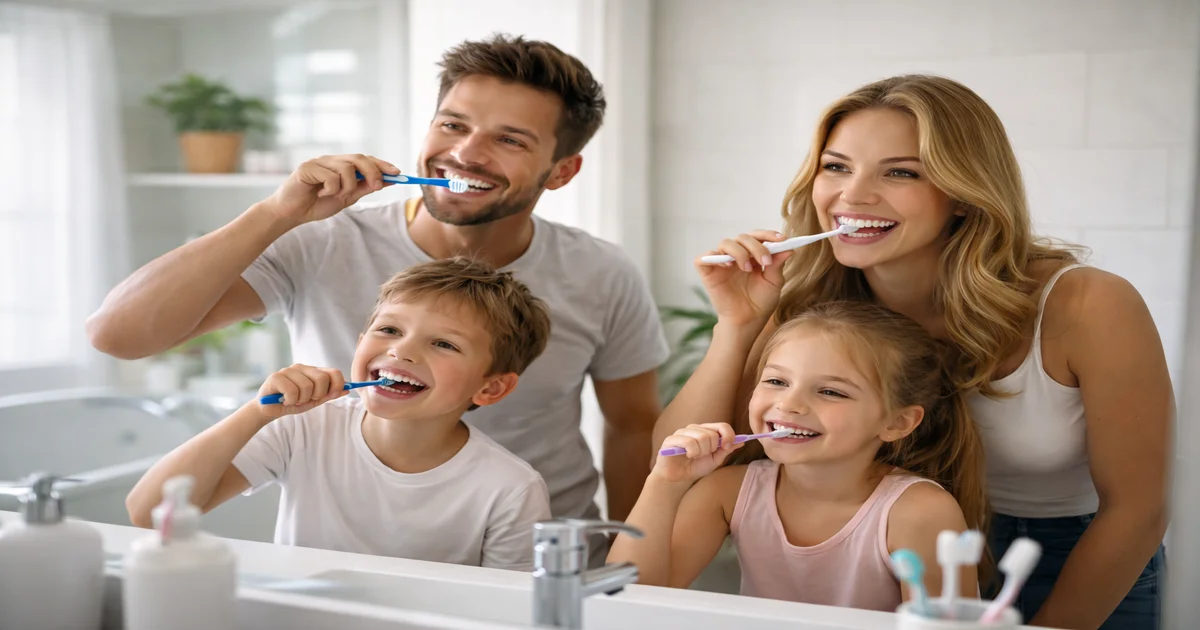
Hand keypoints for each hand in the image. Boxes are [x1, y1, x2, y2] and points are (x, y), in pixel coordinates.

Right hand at [255, 364, 347, 420]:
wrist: (269, 409)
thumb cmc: (292, 403)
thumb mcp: (313, 401)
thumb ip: (328, 395)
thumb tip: (347, 390)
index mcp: (313, 371)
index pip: (334, 372)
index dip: (337, 385)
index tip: (331, 396)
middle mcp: (302, 367)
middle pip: (322, 379)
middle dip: (317, 395)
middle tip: (306, 399)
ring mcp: (288, 370)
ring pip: (307, 387)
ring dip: (301, 400)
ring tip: (293, 400)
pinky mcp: (276, 376)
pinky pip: (292, 391)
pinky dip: (290, 401)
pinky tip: (284, 400)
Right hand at [260, 154, 400, 225]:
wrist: (291, 213)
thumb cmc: (317, 204)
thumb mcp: (346, 198)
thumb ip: (363, 188)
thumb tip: (386, 181)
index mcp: (340, 165)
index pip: (365, 159)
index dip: (382, 164)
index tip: (398, 173)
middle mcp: (330, 160)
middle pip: (359, 158)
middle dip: (373, 172)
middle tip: (377, 187)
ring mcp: (319, 162)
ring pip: (347, 168)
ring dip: (347, 187)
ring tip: (336, 196)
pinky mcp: (307, 168)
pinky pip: (331, 177)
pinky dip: (331, 189)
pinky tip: (320, 194)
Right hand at [652, 423, 742, 483]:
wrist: (677, 478)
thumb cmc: (695, 467)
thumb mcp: (715, 460)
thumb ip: (726, 449)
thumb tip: (742, 441)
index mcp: (705, 431)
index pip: (722, 425)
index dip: (728, 435)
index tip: (728, 447)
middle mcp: (694, 428)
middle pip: (712, 434)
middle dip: (711, 450)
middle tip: (702, 456)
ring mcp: (682, 432)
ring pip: (701, 438)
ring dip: (701, 453)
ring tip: (694, 457)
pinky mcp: (671, 439)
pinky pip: (689, 442)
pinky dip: (692, 452)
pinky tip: (687, 456)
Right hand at [695, 230, 792, 326]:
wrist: (747, 322)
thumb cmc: (760, 303)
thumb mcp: (773, 282)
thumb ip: (778, 265)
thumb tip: (788, 249)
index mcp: (752, 255)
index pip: (758, 236)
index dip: (768, 235)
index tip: (781, 239)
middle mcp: (736, 255)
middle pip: (742, 237)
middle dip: (756, 246)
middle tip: (765, 261)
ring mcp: (721, 263)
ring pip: (725, 243)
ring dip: (739, 252)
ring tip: (747, 269)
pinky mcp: (707, 272)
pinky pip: (704, 258)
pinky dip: (715, 257)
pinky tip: (728, 266)